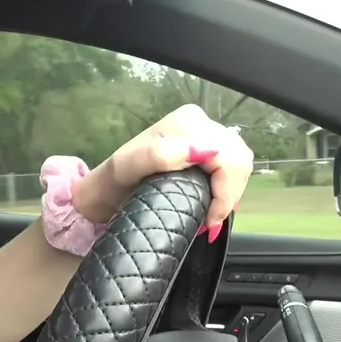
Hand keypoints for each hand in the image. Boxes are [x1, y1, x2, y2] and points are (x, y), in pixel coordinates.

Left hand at [78, 104, 253, 236]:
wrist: (101, 191)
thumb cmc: (112, 184)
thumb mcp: (127, 169)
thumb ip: (160, 156)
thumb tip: (200, 150)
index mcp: (186, 123)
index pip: (230, 157)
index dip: (225, 192)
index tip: (208, 219)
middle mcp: (197, 122)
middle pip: (239, 158)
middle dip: (229, 193)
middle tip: (209, 219)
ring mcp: (202, 133)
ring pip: (239, 162)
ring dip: (229, 191)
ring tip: (209, 212)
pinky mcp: (203, 147)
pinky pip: (231, 166)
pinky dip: (226, 187)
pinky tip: (211, 201)